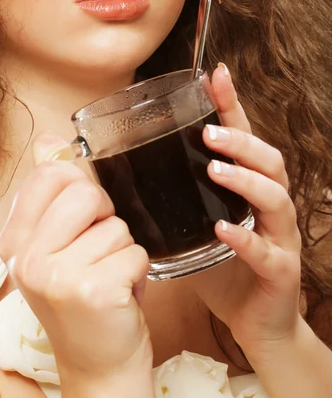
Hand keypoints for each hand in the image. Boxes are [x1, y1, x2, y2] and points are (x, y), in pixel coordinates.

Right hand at [0, 134, 151, 385]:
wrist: (98, 364)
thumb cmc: (83, 298)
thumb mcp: (56, 246)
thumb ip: (52, 192)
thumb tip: (50, 140)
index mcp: (15, 241)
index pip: (49, 175)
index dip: (79, 186)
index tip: (82, 217)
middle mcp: (27, 258)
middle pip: (87, 193)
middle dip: (106, 218)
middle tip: (98, 252)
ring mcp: (57, 276)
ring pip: (118, 225)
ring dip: (123, 250)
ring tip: (108, 278)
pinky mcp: (93, 290)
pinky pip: (137, 252)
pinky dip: (139, 272)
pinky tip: (122, 295)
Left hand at [192, 63, 301, 358]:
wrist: (255, 323)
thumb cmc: (223, 268)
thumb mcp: (196, 225)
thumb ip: (172, 200)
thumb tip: (118, 176)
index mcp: (248, 189)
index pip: (244, 139)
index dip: (232, 106)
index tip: (216, 75)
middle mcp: (269, 206)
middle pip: (269, 160)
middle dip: (241, 141)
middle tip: (209, 132)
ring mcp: (279, 237)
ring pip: (275, 198)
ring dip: (245, 179)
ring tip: (215, 168)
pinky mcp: (279, 271)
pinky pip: (267, 251)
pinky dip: (246, 238)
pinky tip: (223, 228)